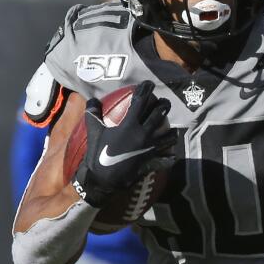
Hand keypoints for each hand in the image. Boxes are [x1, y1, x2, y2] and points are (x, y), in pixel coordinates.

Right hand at [72, 82, 175, 207]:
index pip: (140, 102)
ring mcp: (149, 148)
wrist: (103, 179)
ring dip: (171, 131)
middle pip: (159, 115)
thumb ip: (93, 114)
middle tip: (165, 102)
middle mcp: (143, 134)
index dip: (145, 90)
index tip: (148, 84)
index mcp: (129, 125)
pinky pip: (165, 158)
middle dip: (164, 105)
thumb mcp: (94, 132)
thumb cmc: (98, 154)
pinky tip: (171, 156)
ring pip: (168, 136)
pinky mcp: (151, 161)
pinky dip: (169, 157)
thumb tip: (91, 100)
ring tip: (172, 129)